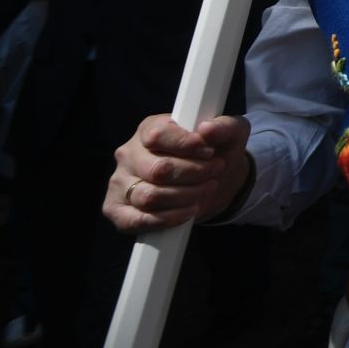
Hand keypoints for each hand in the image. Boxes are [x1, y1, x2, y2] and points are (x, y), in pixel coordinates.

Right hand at [104, 114, 251, 232]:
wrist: (213, 182)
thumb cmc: (216, 152)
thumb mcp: (230, 134)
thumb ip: (224, 127)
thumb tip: (207, 129)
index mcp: (149, 128)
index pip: (157, 135)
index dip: (186, 145)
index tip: (209, 152)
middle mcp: (128, 154)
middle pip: (158, 169)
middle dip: (193, 174)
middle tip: (215, 172)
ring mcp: (119, 182)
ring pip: (149, 196)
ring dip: (185, 196)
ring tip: (206, 190)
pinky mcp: (117, 209)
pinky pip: (137, 220)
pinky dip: (167, 219)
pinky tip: (188, 211)